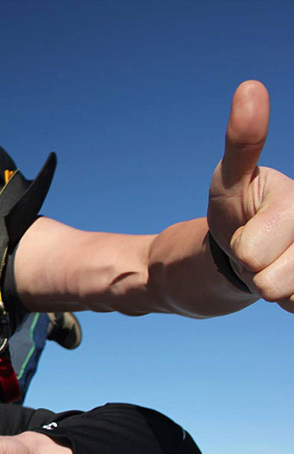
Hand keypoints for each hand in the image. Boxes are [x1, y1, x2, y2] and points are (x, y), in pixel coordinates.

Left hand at [207, 80, 293, 311]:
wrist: (249, 253)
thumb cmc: (238, 211)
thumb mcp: (231, 179)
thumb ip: (243, 142)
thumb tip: (250, 87)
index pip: (256, 248)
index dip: (247, 245)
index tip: (250, 228)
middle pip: (272, 279)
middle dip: (254, 268)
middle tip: (257, 250)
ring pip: (287, 293)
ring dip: (270, 286)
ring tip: (273, 263)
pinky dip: (286, 300)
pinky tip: (289, 281)